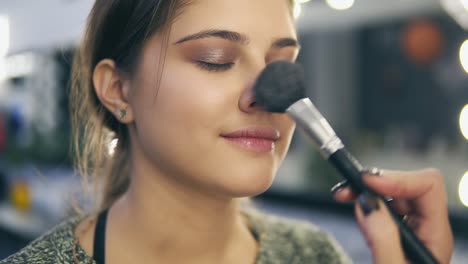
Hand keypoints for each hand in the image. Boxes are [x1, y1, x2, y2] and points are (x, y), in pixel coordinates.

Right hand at [332, 168, 452, 263]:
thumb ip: (383, 240)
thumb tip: (368, 204)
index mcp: (435, 234)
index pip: (427, 187)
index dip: (397, 179)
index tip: (366, 183)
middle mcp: (426, 226)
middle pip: (408, 184)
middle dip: (377, 182)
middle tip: (346, 190)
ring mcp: (410, 227)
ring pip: (393, 192)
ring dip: (367, 189)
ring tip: (343, 196)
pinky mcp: (395, 231)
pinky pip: (382, 205)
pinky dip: (364, 200)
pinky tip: (350, 204)